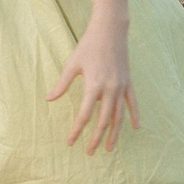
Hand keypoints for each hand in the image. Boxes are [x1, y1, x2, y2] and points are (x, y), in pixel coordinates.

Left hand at [48, 23, 136, 154]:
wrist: (110, 30)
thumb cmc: (88, 46)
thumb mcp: (73, 64)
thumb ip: (62, 84)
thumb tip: (49, 98)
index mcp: (94, 86)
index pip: (85, 115)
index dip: (77, 130)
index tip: (71, 142)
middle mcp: (110, 89)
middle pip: (103, 121)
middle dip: (96, 138)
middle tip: (90, 152)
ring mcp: (121, 87)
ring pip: (119, 116)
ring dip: (114, 133)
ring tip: (109, 148)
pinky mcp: (128, 83)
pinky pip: (132, 103)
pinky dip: (134, 116)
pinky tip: (135, 128)